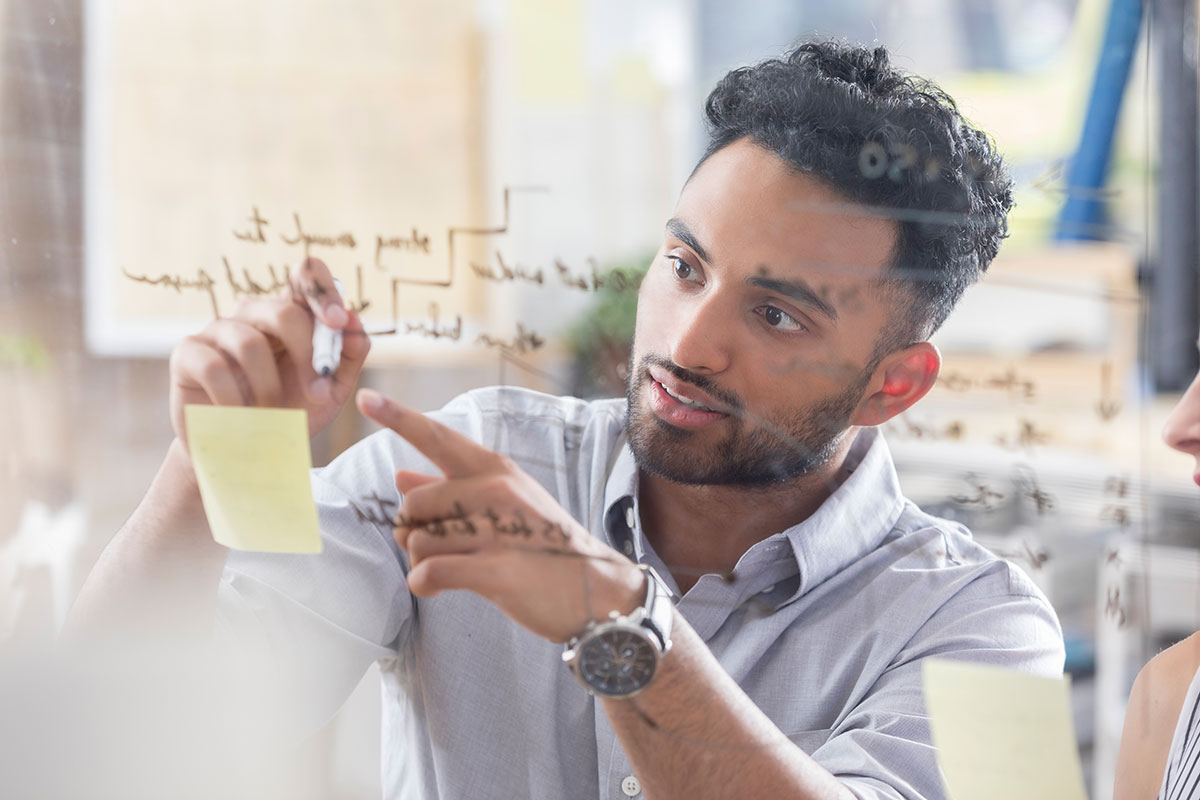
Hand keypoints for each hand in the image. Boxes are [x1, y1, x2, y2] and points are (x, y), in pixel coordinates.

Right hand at [168, 257, 369, 448]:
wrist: (247, 454)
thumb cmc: (292, 413)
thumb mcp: (332, 390)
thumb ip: (349, 355)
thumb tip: (354, 320)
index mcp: (291, 314)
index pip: (305, 275)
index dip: (323, 291)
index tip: (338, 323)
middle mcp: (254, 313)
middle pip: (284, 312)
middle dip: (308, 357)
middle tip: (319, 394)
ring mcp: (218, 329)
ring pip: (250, 344)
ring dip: (269, 388)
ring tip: (272, 414)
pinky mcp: (188, 351)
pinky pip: (215, 367)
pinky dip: (235, 400)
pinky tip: (238, 416)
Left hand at [356, 388, 643, 642]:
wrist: (597, 591)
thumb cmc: (542, 545)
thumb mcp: (504, 504)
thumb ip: (450, 490)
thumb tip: (400, 476)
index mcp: (495, 469)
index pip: (438, 437)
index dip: (398, 417)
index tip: (364, 397)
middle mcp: (495, 491)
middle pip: (414, 503)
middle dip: (411, 531)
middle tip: (434, 547)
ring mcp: (497, 529)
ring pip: (418, 541)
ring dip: (420, 561)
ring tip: (445, 570)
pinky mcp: (497, 570)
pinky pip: (430, 571)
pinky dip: (423, 583)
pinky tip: (435, 587)